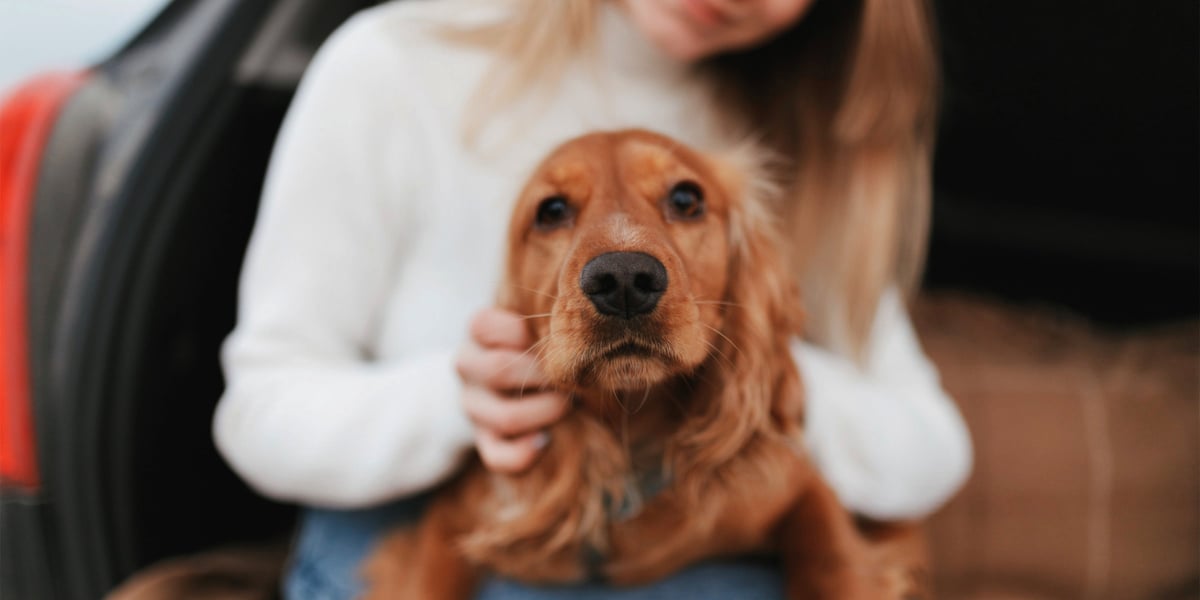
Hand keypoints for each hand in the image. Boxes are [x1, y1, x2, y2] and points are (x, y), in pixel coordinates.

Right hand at [456, 307, 567, 472]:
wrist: (502, 380)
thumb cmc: (531, 343)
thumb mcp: (531, 324)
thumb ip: (544, 326)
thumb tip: (579, 339)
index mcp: (477, 331)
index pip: (486, 326)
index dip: (525, 334)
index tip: (553, 338)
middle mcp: (467, 367)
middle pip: (498, 370)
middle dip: (545, 375)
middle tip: (574, 376)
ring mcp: (473, 405)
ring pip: (504, 417)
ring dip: (545, 412)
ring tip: (569, 404)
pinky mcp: (482, 439)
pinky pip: (497, 456)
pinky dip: (524, 454)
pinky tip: (546, 441)